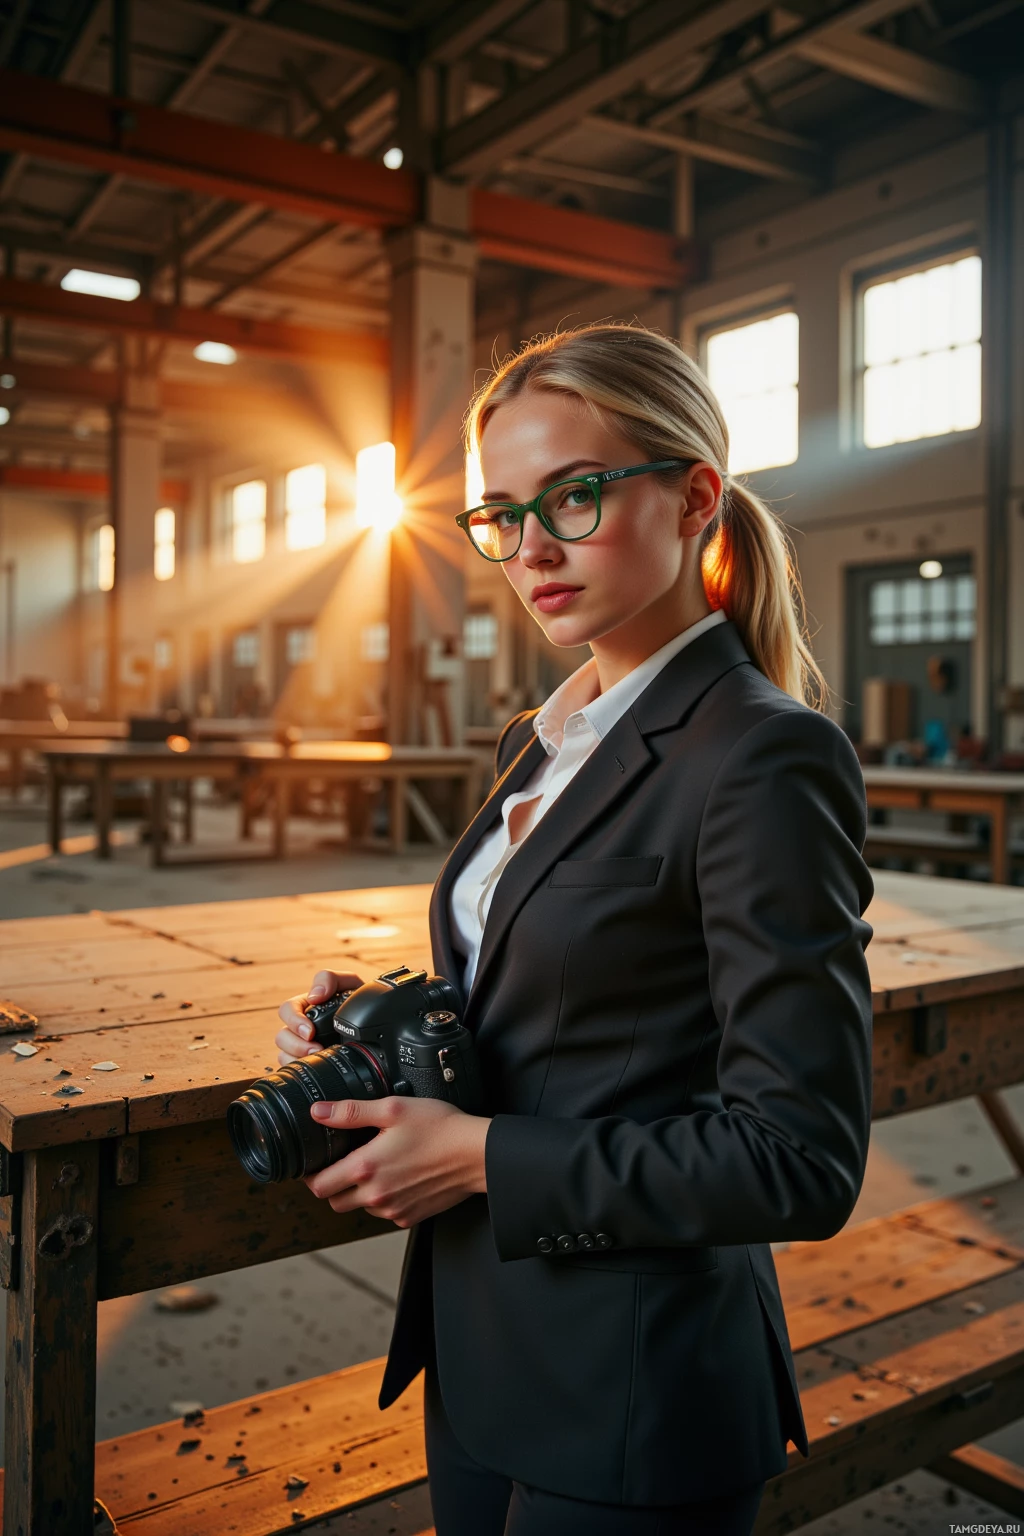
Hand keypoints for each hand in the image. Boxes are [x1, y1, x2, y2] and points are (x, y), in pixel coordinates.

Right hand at [275, 969, 363, 1066]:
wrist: (376, 1024)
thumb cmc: (358, 1002)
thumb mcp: (348, 983)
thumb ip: (330, 979)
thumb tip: (314, 996)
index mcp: (306, 1007)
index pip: (287, 1010)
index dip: (294, 1021)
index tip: (310, 1031)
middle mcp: (301, 1027)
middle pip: (282, 1036)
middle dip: (296, 1044)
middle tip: (316, 1047)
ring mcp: (303, 1045)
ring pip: (284, 1053)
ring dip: (298, 1056)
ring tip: (319, 1056)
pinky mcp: (307, 1061)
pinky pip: (293, 1067)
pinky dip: (301, 1067)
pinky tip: (317, 1066)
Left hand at [303, 1096, 490, 1227]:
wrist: (476, 1154)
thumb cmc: (440, 1128)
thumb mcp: (393, 1108)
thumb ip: (351, 1112)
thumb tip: (318, 1112)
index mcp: (366, 1168)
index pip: (319, 1186)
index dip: (311, 1175)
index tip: (316, 1163)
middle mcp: (376, 1195)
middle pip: (335, 1202)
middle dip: (333, 1185)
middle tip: (343, 1163)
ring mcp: (393, 1210)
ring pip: (360, 1208)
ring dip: (359, 1192)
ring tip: (375, 1166)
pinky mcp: (409, 1217)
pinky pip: (384, 1213)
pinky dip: (384, 1199)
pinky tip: (397, 1177)